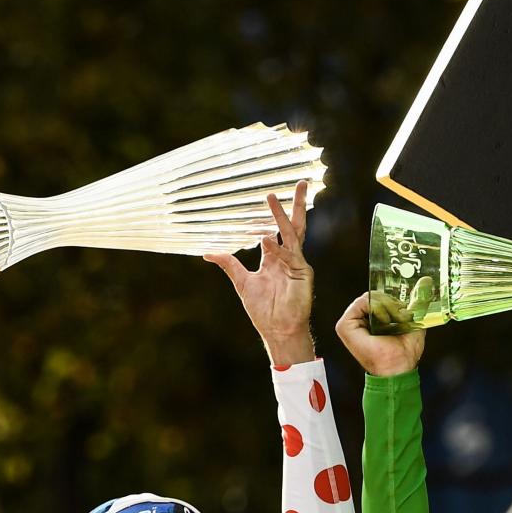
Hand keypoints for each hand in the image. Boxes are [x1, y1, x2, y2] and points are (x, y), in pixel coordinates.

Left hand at [203, 182, 314, 363]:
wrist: (277, 330)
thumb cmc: (263, 310)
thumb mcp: (241, 282)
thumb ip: (229, 264)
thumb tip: (208, 253)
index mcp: (275, 258)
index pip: (276, 229)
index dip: (274, 213)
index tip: (270, 195)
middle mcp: (288, 257)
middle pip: (294, 224)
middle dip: (296, 204)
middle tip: (300, 183)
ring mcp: (297, 263)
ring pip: (293, 233)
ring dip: (283, 215)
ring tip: (272, 197)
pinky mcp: (303, 273)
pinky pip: (290, 255)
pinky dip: (276, 247)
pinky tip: (265, 239)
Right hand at [336, 292, 423, 377]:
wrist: (398, 368)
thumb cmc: (404, 351)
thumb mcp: (414, 320)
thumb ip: (417, 302)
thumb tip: (427, 280)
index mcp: (370, 319)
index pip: (379, 297)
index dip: (392, 298)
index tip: (404, 307)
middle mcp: (358, 320)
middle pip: (374, 296)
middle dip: (391, 302)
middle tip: (401, 316)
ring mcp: (349, 322)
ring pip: (370, 297)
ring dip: (387, 306)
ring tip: (394, 321)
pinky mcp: (344, 325)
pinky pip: (362, 302)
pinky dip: (377, 307)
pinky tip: (385, 321)